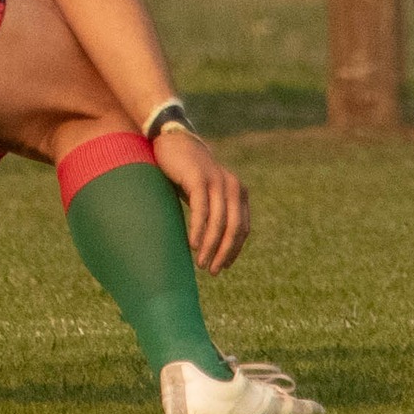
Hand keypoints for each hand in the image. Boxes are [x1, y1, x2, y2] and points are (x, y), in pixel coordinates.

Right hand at [152, 130, 249, 272]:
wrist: (171, 141)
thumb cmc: (186, 173)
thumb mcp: (205, 194)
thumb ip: (214, 212)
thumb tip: (213, 247)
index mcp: (238, 192)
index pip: (243, 229)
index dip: (234, 250)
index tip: (222, 267)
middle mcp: (232, 186)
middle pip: (234, 228)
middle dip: (224, 253)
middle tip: (212, 271)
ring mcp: (216, 181)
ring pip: (219, 222)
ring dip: (210, 246)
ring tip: (200, 263)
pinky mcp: (199, 178)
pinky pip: (201, 210)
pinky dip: (199, 230)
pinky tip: (192, 245)